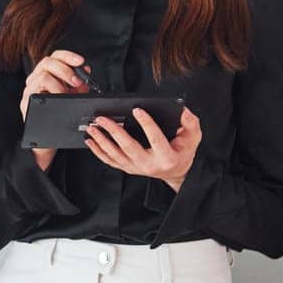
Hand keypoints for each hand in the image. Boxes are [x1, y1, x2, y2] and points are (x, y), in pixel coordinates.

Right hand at [20, 49, 90, 169]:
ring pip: (42, 76)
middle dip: (65, 70)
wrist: (48, 138)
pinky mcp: (25, 102)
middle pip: (47, 62)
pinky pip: (35, 92)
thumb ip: (79, 83)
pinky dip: (50, 94)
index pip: (55, 57)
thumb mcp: (73, 96)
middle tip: (76, 82)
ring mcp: (29, 90)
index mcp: (47, 74)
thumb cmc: (59, 115)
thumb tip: (86, 70)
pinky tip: (57, 100)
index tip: (81, 61)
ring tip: (66, 95)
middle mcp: (36, 79)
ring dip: (59, 85)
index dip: (68, 56)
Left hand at [84, 107, 201, 191]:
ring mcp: (136, 168)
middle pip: (128, 147)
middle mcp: (149, 164)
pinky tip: (90, 140)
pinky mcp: (127, 168)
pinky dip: (98, 151)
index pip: (156, 139)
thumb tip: (183, 111)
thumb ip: (190, 124)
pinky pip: (110, 161)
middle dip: (114, 131)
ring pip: (115, 154)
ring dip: (101, 140)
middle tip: (102, 118)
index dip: (147, 124)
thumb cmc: (182, 152)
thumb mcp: (192, 138)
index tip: (137, 110)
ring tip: (92, 127)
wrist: (176, 172)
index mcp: (166, 157)